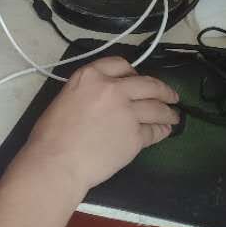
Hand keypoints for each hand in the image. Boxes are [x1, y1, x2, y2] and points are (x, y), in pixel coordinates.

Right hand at [20, 56, 179, 195]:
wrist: (57, 162)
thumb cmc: (51, 134)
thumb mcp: (66, 98)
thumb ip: (89, 92)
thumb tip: (104, 99)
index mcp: (91, 76)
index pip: (121, 64)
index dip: (133, 72)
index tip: (138, 78)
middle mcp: (113, 88)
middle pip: (147, 83)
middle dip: (163, 90)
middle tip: (171, 96)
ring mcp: (127, 112)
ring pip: (156, 107)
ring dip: (168, 111)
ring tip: (174, 116)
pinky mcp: (136, 136)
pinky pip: (154, 131)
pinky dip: (161, 131)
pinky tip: (164, 131)